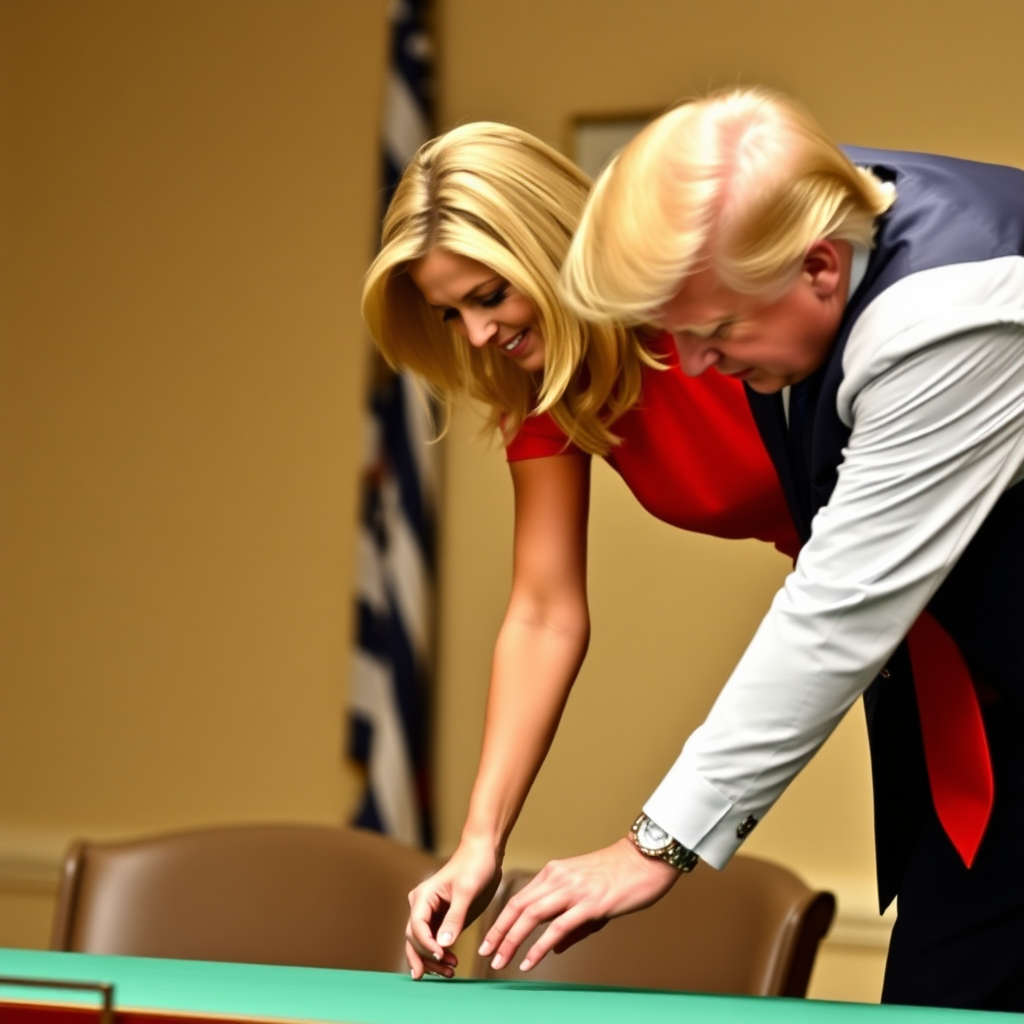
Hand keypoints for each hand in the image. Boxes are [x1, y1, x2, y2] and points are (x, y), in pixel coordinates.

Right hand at [405, 838, 502, 978]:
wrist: (485, 853)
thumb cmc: (475, 865)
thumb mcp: (467, 891)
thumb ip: (454, 918)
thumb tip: (442, 945)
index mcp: (423, 896)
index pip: (417, 927)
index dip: (426, 945)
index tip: (441, 956)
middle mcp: (422, 906)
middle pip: (415, 939)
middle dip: (426, 958)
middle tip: (443, 973)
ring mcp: (431, 913)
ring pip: (422, 943)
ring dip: (432, 960)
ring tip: (449, 972)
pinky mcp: (442, 919)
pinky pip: (434, 941)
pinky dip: (439, 954)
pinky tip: (450, 963)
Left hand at [477, 837, 681, 971]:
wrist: (645, 860)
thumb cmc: (620, 876)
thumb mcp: (587, 895)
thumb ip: (569, 924)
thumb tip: (553, 948)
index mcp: (555, 873)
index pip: (519, 898)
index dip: (501, 920)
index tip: (490, 938)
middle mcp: (558, 878)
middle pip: (518, 907)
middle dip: (498, 932)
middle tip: (486, 953)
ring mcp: (572, 890)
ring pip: (531, 916)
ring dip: (511, 940)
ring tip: (500, 960)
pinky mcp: (589, 903)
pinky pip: (556, 927)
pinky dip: (539, 946)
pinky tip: (529, 960)